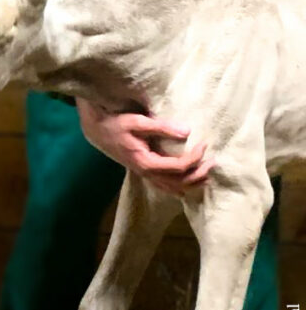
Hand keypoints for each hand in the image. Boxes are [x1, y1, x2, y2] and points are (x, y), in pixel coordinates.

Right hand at [75, 97, 213, 195]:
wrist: (96, 130)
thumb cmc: (115, 124)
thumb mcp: (136, 122)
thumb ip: (161, 127)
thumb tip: (187, 131)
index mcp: (145, 162)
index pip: (177, 166)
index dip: (194, 158)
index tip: (204, 144)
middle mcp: (146, 172)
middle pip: (179, 182)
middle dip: (199, 174)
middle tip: (213, 162)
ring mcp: (144, 174)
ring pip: (172, 188)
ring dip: (192, 183)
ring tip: (208, 176)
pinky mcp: (143, 171)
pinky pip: (165, 186)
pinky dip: (179, 187)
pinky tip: (188, 184)